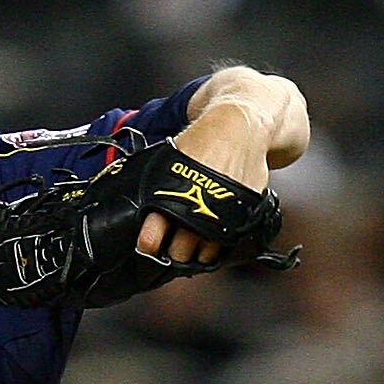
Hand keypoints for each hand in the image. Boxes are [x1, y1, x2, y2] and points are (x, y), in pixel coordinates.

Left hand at [142, 69, 306, 264]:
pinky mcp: (242, 219)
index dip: (149, 244)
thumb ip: (156, 186)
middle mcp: (196, 211)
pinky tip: (213, 235)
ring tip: (195, 239)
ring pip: (203, 255)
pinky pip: (226, 246)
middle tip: (175, 240)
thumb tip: (141, 205)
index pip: (152, 239)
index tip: (151, 244)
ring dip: (197, 251)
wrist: (240, 129)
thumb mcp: (169, 159)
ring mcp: (220, 218)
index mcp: (171, 197)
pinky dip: (218, 246)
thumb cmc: (203, 141)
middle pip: (178, 252)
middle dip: (174, 250)